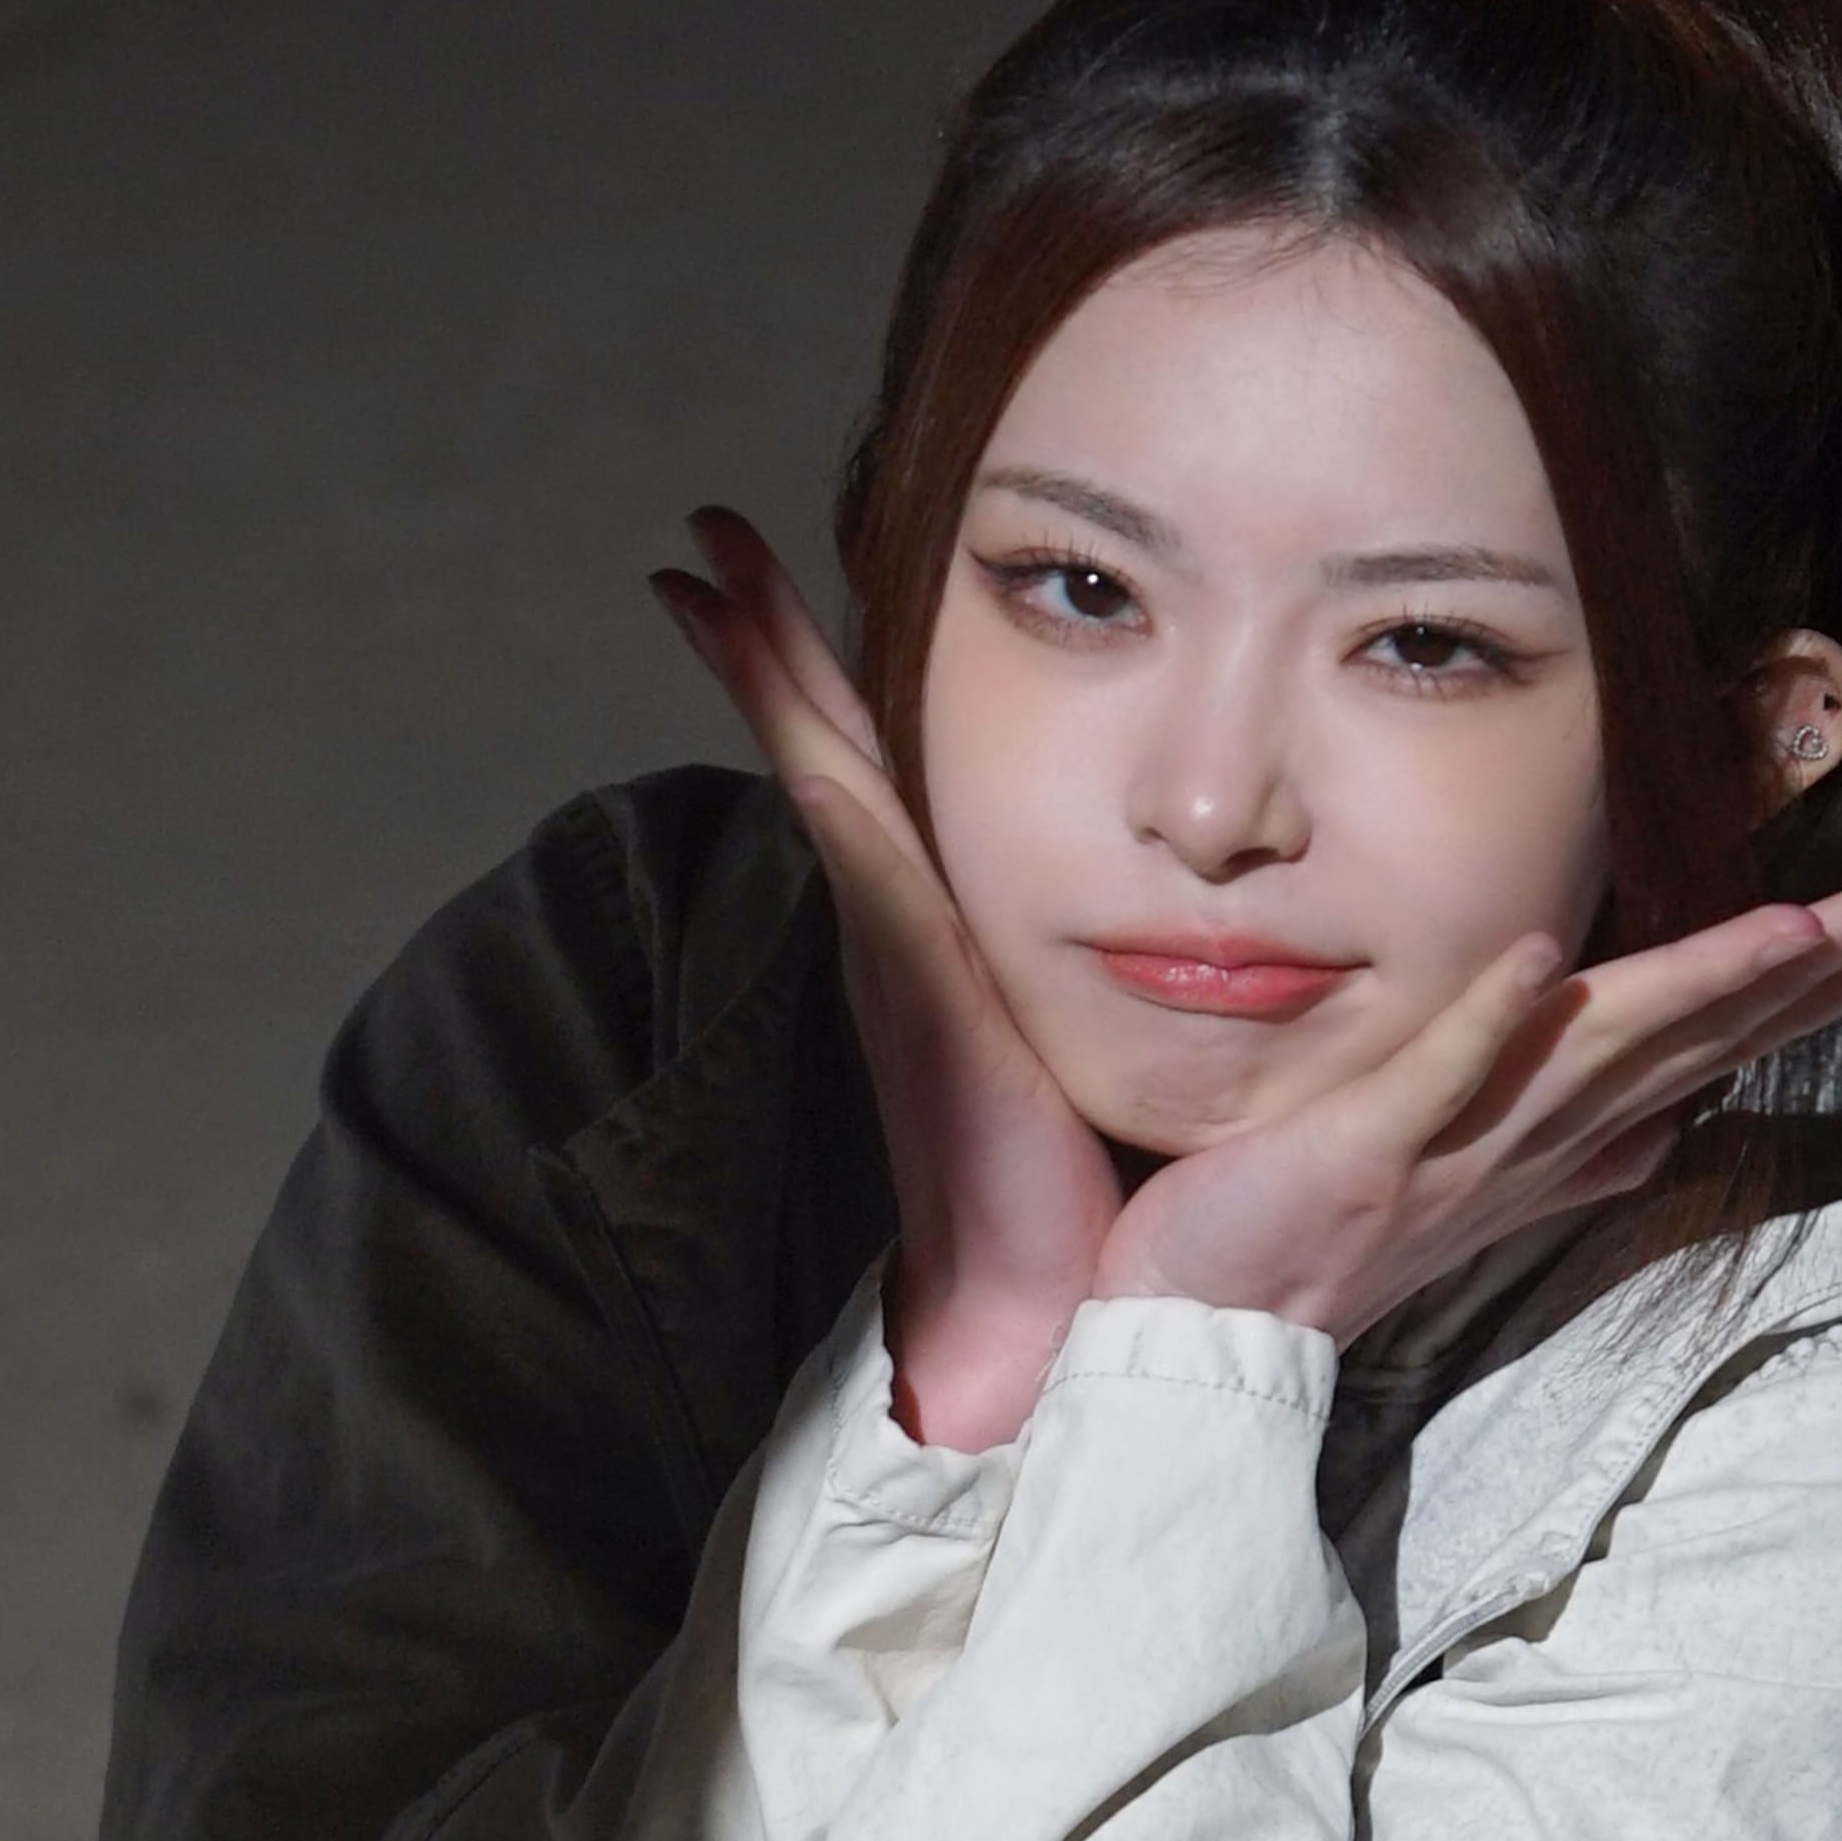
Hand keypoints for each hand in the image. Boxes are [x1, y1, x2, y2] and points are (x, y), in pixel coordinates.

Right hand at [654, 513, 1121, 1442]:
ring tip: (713, 582)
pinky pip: (870, 863)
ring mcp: (894, 953)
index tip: (753, 580)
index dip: (809, 675)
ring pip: (824, 779)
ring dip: (766, 679)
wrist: (1040, 1297)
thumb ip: (1086, 966)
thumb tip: (1138, 910)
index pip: (863, 770)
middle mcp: (891, 927)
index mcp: (925, 932)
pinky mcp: (921, 991)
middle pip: (817, 750)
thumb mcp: (1070, 1037)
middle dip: (758, 641)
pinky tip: (801, 727)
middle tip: (703, 543)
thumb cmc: (1061, 1180)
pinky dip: (829, 783)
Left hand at [1091, 885, 1841, 1344]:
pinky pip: (1437, 1080)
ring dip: (1690, 989)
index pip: (1700, 1061)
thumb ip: (1565, 1151)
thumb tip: (1661, 1131)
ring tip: (1787, 925)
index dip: (1801, 1003)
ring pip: (1594, 1056)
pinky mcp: (1364, 1153)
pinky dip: (1490, 1025)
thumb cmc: (1318, 1251)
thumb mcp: (1470, 1191)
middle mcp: (1524, 1149)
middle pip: (1681, 1048)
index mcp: (1551, 1149)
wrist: (1203, 1340)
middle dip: (1794, 984)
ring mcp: (1450, 1154)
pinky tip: (1545, 959)